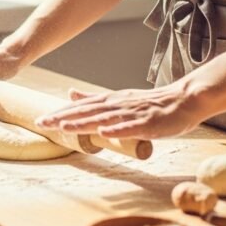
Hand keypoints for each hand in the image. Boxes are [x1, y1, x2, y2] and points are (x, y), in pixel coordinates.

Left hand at [34, 84, 205, 139]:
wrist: (184, 100)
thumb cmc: (152, 103)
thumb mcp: (119, 98)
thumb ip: (95, 98)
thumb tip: (70, 93)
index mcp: (111, 100)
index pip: (82, 107)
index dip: (61, 112)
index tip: (40, 119)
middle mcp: (118, 104)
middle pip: (87, 111)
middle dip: (64, 117)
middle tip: (42, 122)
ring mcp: (133, 113)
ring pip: (105, 118)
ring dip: (84, 122)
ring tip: (65, 126)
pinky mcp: (149, 123)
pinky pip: (131, 127)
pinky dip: (117, 129)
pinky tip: (104, 132)